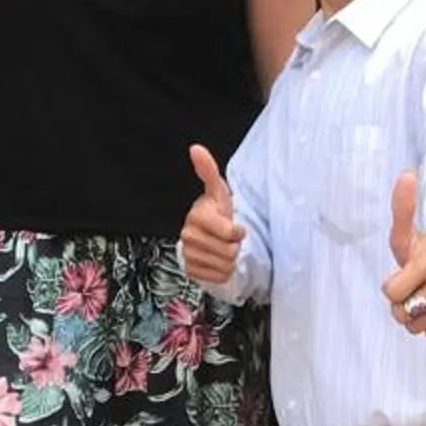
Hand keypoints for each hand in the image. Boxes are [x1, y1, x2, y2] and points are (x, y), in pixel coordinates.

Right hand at [178, 144, 245, 288]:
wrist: (207, 236)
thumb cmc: (217, 213)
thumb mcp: (218, 191)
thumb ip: (208, 170)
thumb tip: (195, 148)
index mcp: (197, 215)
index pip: (229, 232)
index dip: (237, 232)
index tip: (236, 228)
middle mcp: (188, 235)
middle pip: (229, 251)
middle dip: (234, 246)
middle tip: (228, 239)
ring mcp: (187, 254)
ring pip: (225, 266)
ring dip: (230, 259)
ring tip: (223, 248)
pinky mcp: (189, 270)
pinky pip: (218, 277)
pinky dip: (223, 272)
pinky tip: (218, 261)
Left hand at [381, 172, 425, 340]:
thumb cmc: (423, 252)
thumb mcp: (405, 235)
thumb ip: (401, 209)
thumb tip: (406, 173)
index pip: (391, 293)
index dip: (392, 288)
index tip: (403, 275)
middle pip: (403, 314)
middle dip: (402, 306)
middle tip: (413, 289)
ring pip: (419, 328)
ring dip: (416, 318)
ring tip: (425, 299)